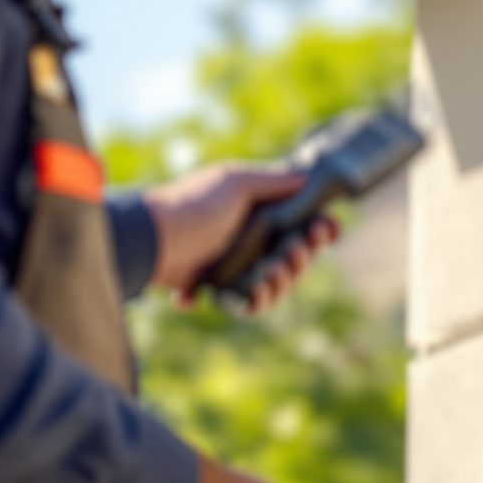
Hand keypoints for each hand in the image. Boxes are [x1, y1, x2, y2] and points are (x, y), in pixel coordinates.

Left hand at [137, 164, 340, 312]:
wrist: (154, 237)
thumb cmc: (195, 203)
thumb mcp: (237, 182)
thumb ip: (275, 182)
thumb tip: (309, 178)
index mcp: (259, 211)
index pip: (301, 224)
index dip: (319, 230)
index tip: (329, 229)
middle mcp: (252, 239)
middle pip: (295, 258)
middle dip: (303, 257)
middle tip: (294, 251)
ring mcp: (237, 266)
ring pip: (277, 284)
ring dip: (282, 281)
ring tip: (270, 273)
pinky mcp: (221, 289)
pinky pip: (249, 303)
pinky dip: (255, 301)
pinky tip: (253, 291)